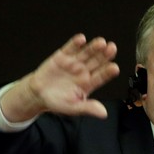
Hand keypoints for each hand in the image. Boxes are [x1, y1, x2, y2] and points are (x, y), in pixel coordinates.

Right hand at [1, 34, 119, 120]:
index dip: (108, 72)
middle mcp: (84, 71)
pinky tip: (82, 39)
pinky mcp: (62, 56)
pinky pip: (70, 48)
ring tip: (101, 42)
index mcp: (89, 83)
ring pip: (86, 53)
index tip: (115, 68)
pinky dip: (75, 43)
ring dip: (93, 47)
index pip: (101, 76)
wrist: (38, 94)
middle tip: (112, 48)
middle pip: (97, 62)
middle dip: (105, 55)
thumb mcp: (74, 107)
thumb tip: (104, 114)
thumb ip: (88, 108)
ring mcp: (74, 63)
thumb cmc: (58, 101)